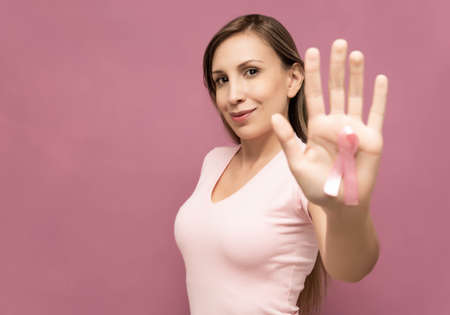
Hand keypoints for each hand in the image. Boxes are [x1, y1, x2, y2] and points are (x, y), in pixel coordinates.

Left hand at [271, 39, 387, 209]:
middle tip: (337, 43)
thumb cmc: (315, 185)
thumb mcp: (296, 162)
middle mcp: (336, 123)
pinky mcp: (371, 139)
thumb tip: (274, 116)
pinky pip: (376, 114)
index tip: (309, 53)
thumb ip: (287, 139)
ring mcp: (354, 129)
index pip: (314, 94)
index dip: (313, 74)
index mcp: (317, 126)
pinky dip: (378, 97)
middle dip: (336, 66)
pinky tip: (379, 79)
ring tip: (355, 54)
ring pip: (355, 96)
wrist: (337, 203)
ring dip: (356, 75)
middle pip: (336, 89)